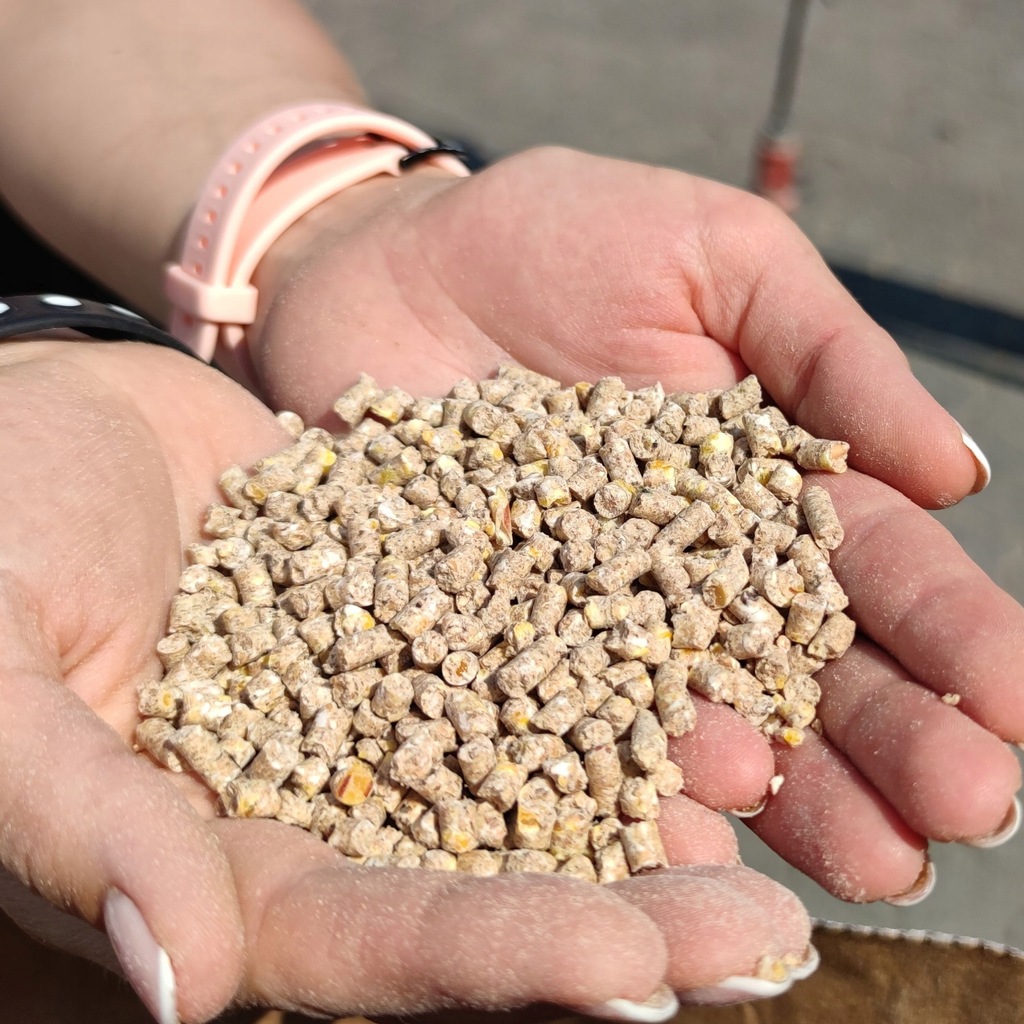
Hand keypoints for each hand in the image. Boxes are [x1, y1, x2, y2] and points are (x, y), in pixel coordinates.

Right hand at [0, 340, 811, 1022]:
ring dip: (653, 790)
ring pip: (536, 763)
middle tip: (768, 941)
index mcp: (222, 864)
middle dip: (626, 913)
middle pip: (490, 879)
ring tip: (780, 799)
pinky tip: (712, 650)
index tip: (636, 974)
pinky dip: (616, 650)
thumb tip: (180, 977)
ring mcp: (383, 698)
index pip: (373, 947)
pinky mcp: (418, 600)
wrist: (38, 427)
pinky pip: (529, 632)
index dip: (500, 963)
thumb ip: (75, 824)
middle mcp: (326, 802)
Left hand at [246, 147, 1023, 902]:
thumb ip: (828, 354)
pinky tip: (677, 852)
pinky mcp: (486, 639)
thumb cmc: (556, 238)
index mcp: (763, 484)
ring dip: (785, 796)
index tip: (1018, 704)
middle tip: (963, 815)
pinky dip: (613, 792)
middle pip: (804, 670)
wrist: (388, 263)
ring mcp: (588, 619)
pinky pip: (556, 732)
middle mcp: (688, 573)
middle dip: (891, 742)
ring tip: (865, 861)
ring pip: (700, 723)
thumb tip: (955, 473)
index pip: (873, 568)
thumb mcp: (715, 253)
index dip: (952, 635)